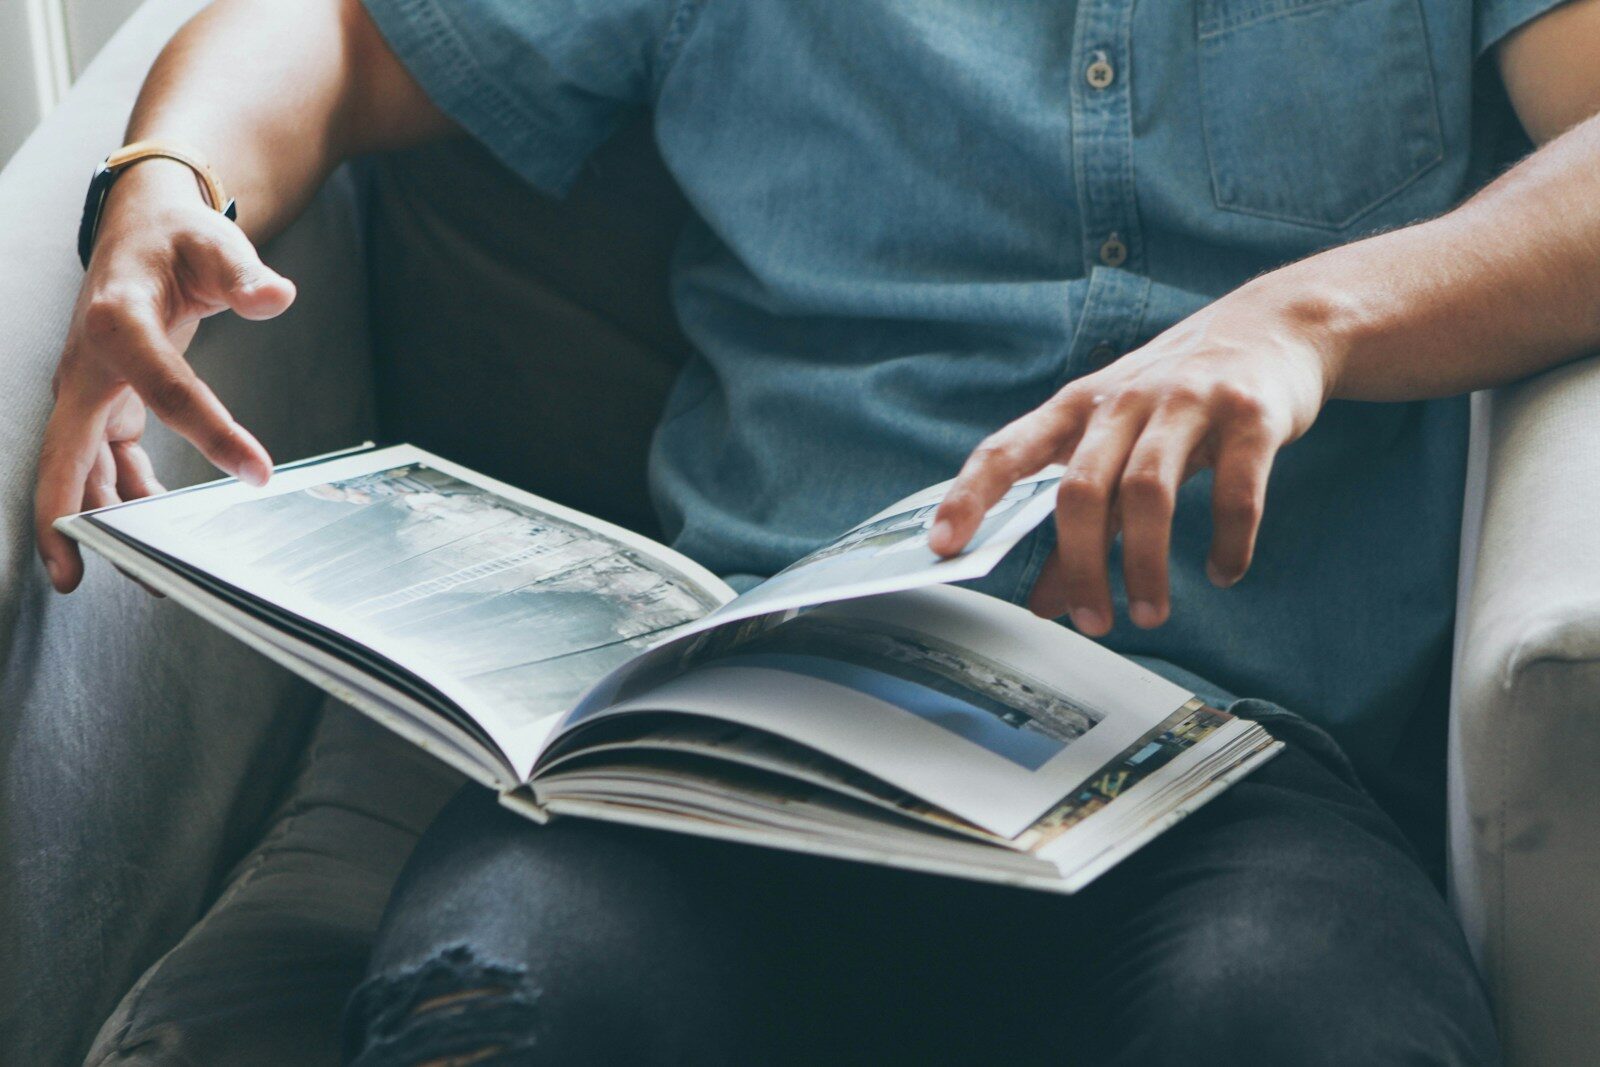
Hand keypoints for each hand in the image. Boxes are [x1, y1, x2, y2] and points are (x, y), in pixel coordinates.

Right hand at [35, 159, 293, 592]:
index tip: (259, 473)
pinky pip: (108, 462)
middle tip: (73, 578)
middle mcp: (89, 365)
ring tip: (139, 575)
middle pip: (64, 452)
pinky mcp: (106, 404)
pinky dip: (126, 497)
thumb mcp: (216, 245)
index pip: (168, 390)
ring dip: (103, 521)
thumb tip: (275, 295)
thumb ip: (243, 272)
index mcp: (118, 323)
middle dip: (66, 517)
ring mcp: (91, 389)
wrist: (144, 228)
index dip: (212, 433)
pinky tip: (156, 528)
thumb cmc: (180, 238)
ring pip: (81, 468)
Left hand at [930, 284, 1340, 635]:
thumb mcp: (1120, 447)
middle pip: (1080, 488)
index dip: (970, 496)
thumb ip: (1081, 526)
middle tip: (1093, 623)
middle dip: (1080, 566)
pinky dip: (1229, 542)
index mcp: (1078, 407)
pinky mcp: (1251, 416)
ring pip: (1148, 492)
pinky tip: (1224, 573)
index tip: (944, 546)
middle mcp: (1125, 399)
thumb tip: (1044, 604)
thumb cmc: (1177, 399)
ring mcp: (1188, 402)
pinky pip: (1236, 491)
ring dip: (1146, 564)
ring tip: (1149, 614)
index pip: (1007, 449)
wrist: (1275, 325)